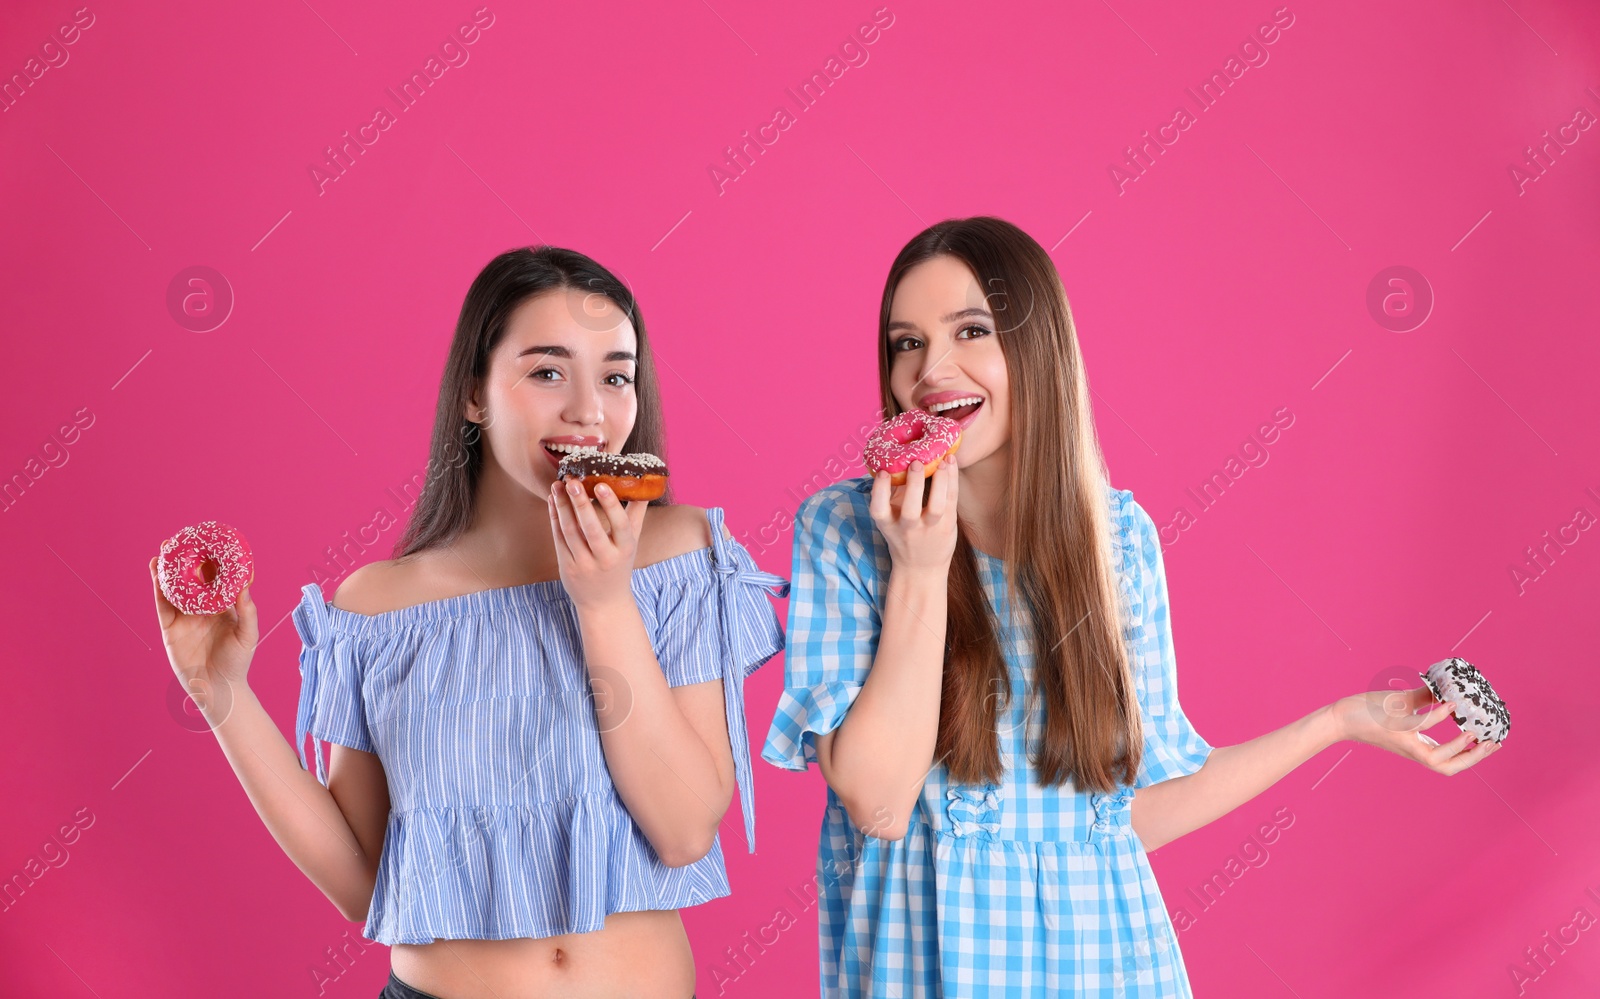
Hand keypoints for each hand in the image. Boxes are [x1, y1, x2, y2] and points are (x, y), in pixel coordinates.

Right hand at [150, 555, 255, 725]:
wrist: (217, 689)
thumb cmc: (237, 663)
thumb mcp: (247, 635)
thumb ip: (247, 611)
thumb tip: (246, 585)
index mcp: (222, 606)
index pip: (217, 579)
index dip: (213, 561)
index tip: (211, 541)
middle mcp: (202, 608)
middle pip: (192, 579)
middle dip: (187, 558)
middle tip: (184, 537)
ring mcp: (184, 617)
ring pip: (174, 588)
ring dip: (168, 568)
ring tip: (164, 548)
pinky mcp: (170, 628)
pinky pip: (162, 604)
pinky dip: (157, 587)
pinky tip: (154, 571)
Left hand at [548, 478, 648, 608]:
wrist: (603, 602)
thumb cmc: (619, 564)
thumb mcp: (632, 542)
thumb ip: (636, 514)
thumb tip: (645, 485)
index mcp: (624, 549)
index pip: (619, 524)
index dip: (610, 504)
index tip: (600, 484)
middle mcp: (605, 558)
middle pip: (591, 528)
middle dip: (580, 503)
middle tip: (572, 481)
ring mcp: (583, 564)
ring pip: (570, 532)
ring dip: (562, 506)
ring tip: (557, 485)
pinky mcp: (566, 567)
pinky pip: (558, 538)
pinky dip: (554, 517)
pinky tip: (553, 500)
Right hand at [869, 453, 959, 573]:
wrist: (922, 568)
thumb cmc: (903, 536)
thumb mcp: (890, 521)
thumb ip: (890, 495)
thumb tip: (892, 459)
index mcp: (887, 525)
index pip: (878, 510)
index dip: (879, 491)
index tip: (882, 472)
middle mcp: (908, 529)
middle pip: (910, 510)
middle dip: (914, 485)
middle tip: (916, 462)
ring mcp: (930, 530)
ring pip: (937, 507)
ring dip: (940, 482)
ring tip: (942, 461)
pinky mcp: (948, 526)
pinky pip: (952, 502)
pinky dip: (952, 481)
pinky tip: (951, 463)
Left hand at [1333, 685, 1501, 774]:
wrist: (1341, 716)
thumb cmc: (1371, 711)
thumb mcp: (1403, 706)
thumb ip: (1426, 701)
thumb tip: (1447, 690)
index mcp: (1419, 746)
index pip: (1451, 760)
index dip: (1474, 756)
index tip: (1495, 743)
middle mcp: (1413, 750)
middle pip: (1449, 767)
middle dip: (1473, 759)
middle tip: (1493, 744)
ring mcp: (1403, 742)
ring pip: (1435, 758)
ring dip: (1457, 748)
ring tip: (1474, 734)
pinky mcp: (1392, 730)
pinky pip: (1418, 729)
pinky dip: (1435, 719)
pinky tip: (1449, 707)